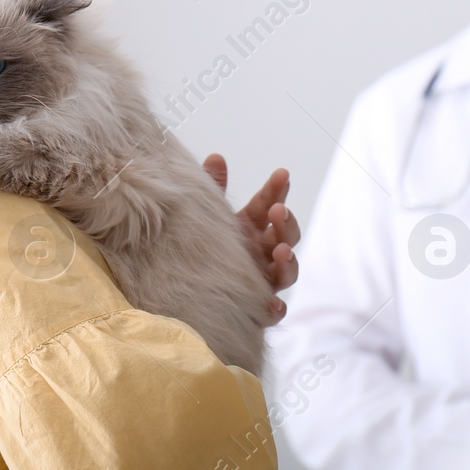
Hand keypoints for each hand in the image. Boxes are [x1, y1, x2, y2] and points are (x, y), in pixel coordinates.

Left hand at [203, 154, 299, 324]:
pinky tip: (271, 304)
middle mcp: (262, 252)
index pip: (269, 205)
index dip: (277, 190)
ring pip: (287, 271)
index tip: (281, 174)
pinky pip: (274, 311)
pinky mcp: (257, 306)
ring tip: (280, 250)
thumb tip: (216, 157)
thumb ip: (213, 188)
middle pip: (285, 236)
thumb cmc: (200, 247)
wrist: (181, 288)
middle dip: (286, 222)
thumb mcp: (207, 216)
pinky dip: (276, 308)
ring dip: (288, 260)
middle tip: (277, 210)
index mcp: (250, 227)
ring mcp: (263, 280)